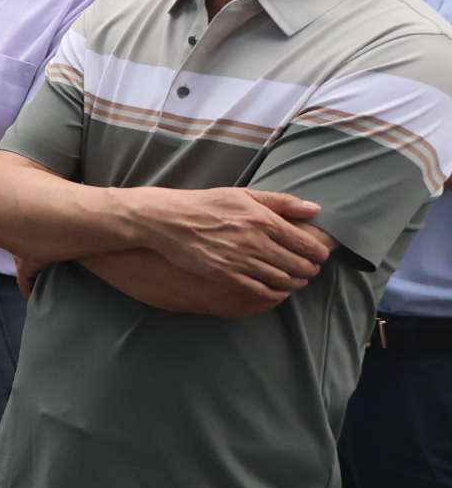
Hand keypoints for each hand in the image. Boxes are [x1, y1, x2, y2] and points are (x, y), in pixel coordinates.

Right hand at [144, 186, 334, 298]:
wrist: (168, 220)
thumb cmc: (206, 204)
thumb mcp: (243, 195)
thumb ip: (281, 202)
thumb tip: (315, 209)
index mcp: (263, 219)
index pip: (307, 244)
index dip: (319, 253)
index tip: (319, 255)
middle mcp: (256, 242)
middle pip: (300, 265)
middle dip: (310, 269)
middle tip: (310, 268)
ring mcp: (241, 261)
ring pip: (283, 280)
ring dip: (296, 282)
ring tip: (296, 279)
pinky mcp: (226, 275)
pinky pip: (261, 290)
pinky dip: (276, 293)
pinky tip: (277, 289)